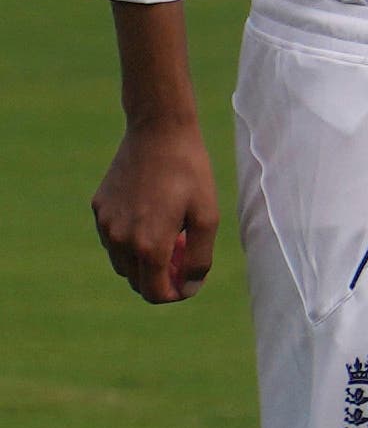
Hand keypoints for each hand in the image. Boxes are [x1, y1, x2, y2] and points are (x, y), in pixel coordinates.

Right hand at [93, 116, 217, 301]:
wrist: (158, 132)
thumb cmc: (190, 174)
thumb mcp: (208, 217)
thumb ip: (200, 258)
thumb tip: (189, 288)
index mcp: (149, 246)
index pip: (155, 293)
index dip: (175, 294)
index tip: (190, 282)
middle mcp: (120, 240)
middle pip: (138, 282)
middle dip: (162, 278)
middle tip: (185, 254)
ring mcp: (105, 224)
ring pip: (123, 263)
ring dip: (145, 261)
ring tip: (173, 236)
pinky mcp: (99, 208)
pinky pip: (112, 239)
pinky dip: (131, 241)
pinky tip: (153, 218)